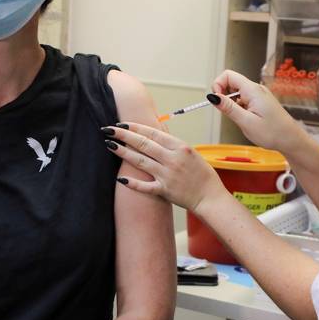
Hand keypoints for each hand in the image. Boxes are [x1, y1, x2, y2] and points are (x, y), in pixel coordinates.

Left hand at [104, 122, 228, 212]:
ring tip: (109, 145)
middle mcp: (172, 159)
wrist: (210, 197)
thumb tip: (155, 132)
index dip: (135, 127)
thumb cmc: (202, 174)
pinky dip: (132, 182)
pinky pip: (145, 186)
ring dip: (123, 153)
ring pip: (140, 161)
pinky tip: (120, 178)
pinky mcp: (164, 191)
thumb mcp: (191, 152)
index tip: (122, 123)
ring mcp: (167, 175)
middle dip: (123, 135)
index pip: (153, 133)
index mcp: (180, 147)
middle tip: (108, 129)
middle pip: (143, 144)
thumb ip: (172, 144)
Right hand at [208, 70, 306, 154]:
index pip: (228, 75)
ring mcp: (259, 95)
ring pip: (237, 92)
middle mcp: (256, 89)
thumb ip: (229, 108)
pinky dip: (239, 107)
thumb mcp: (246, 122)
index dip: (218, 85)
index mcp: (253, 90)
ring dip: (231, 103)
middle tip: (229, 113)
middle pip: (231, 82)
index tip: (217, 101)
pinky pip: (244, 98)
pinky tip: (246, 119)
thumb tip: (213, 97)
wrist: (291, 140)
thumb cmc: (273, 133)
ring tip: (240, 118)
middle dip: (224, 96)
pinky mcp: (260, 101)